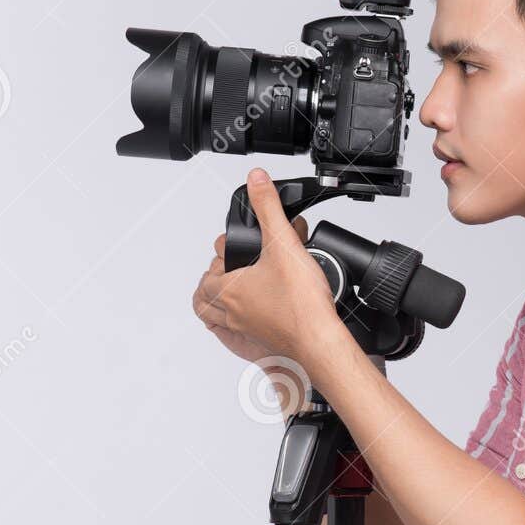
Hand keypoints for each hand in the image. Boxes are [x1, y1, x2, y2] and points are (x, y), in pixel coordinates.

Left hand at [192, 168, 339, 371]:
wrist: (319, 342)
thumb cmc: (301, 304)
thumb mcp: (283, 243)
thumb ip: (268, 208)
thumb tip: (256, 180)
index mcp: (229, 289)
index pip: (209, 269)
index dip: (221, 254)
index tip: (235, 246)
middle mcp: (232, 312)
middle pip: (205, 296)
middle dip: (214, 280)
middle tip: (229, 268)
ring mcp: (244, 330)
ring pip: (216, 319)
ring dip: (219, 304)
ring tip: (235, 290)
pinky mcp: (260, 344)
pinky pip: (236, 335)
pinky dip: (237, 324)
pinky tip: (255, 314)